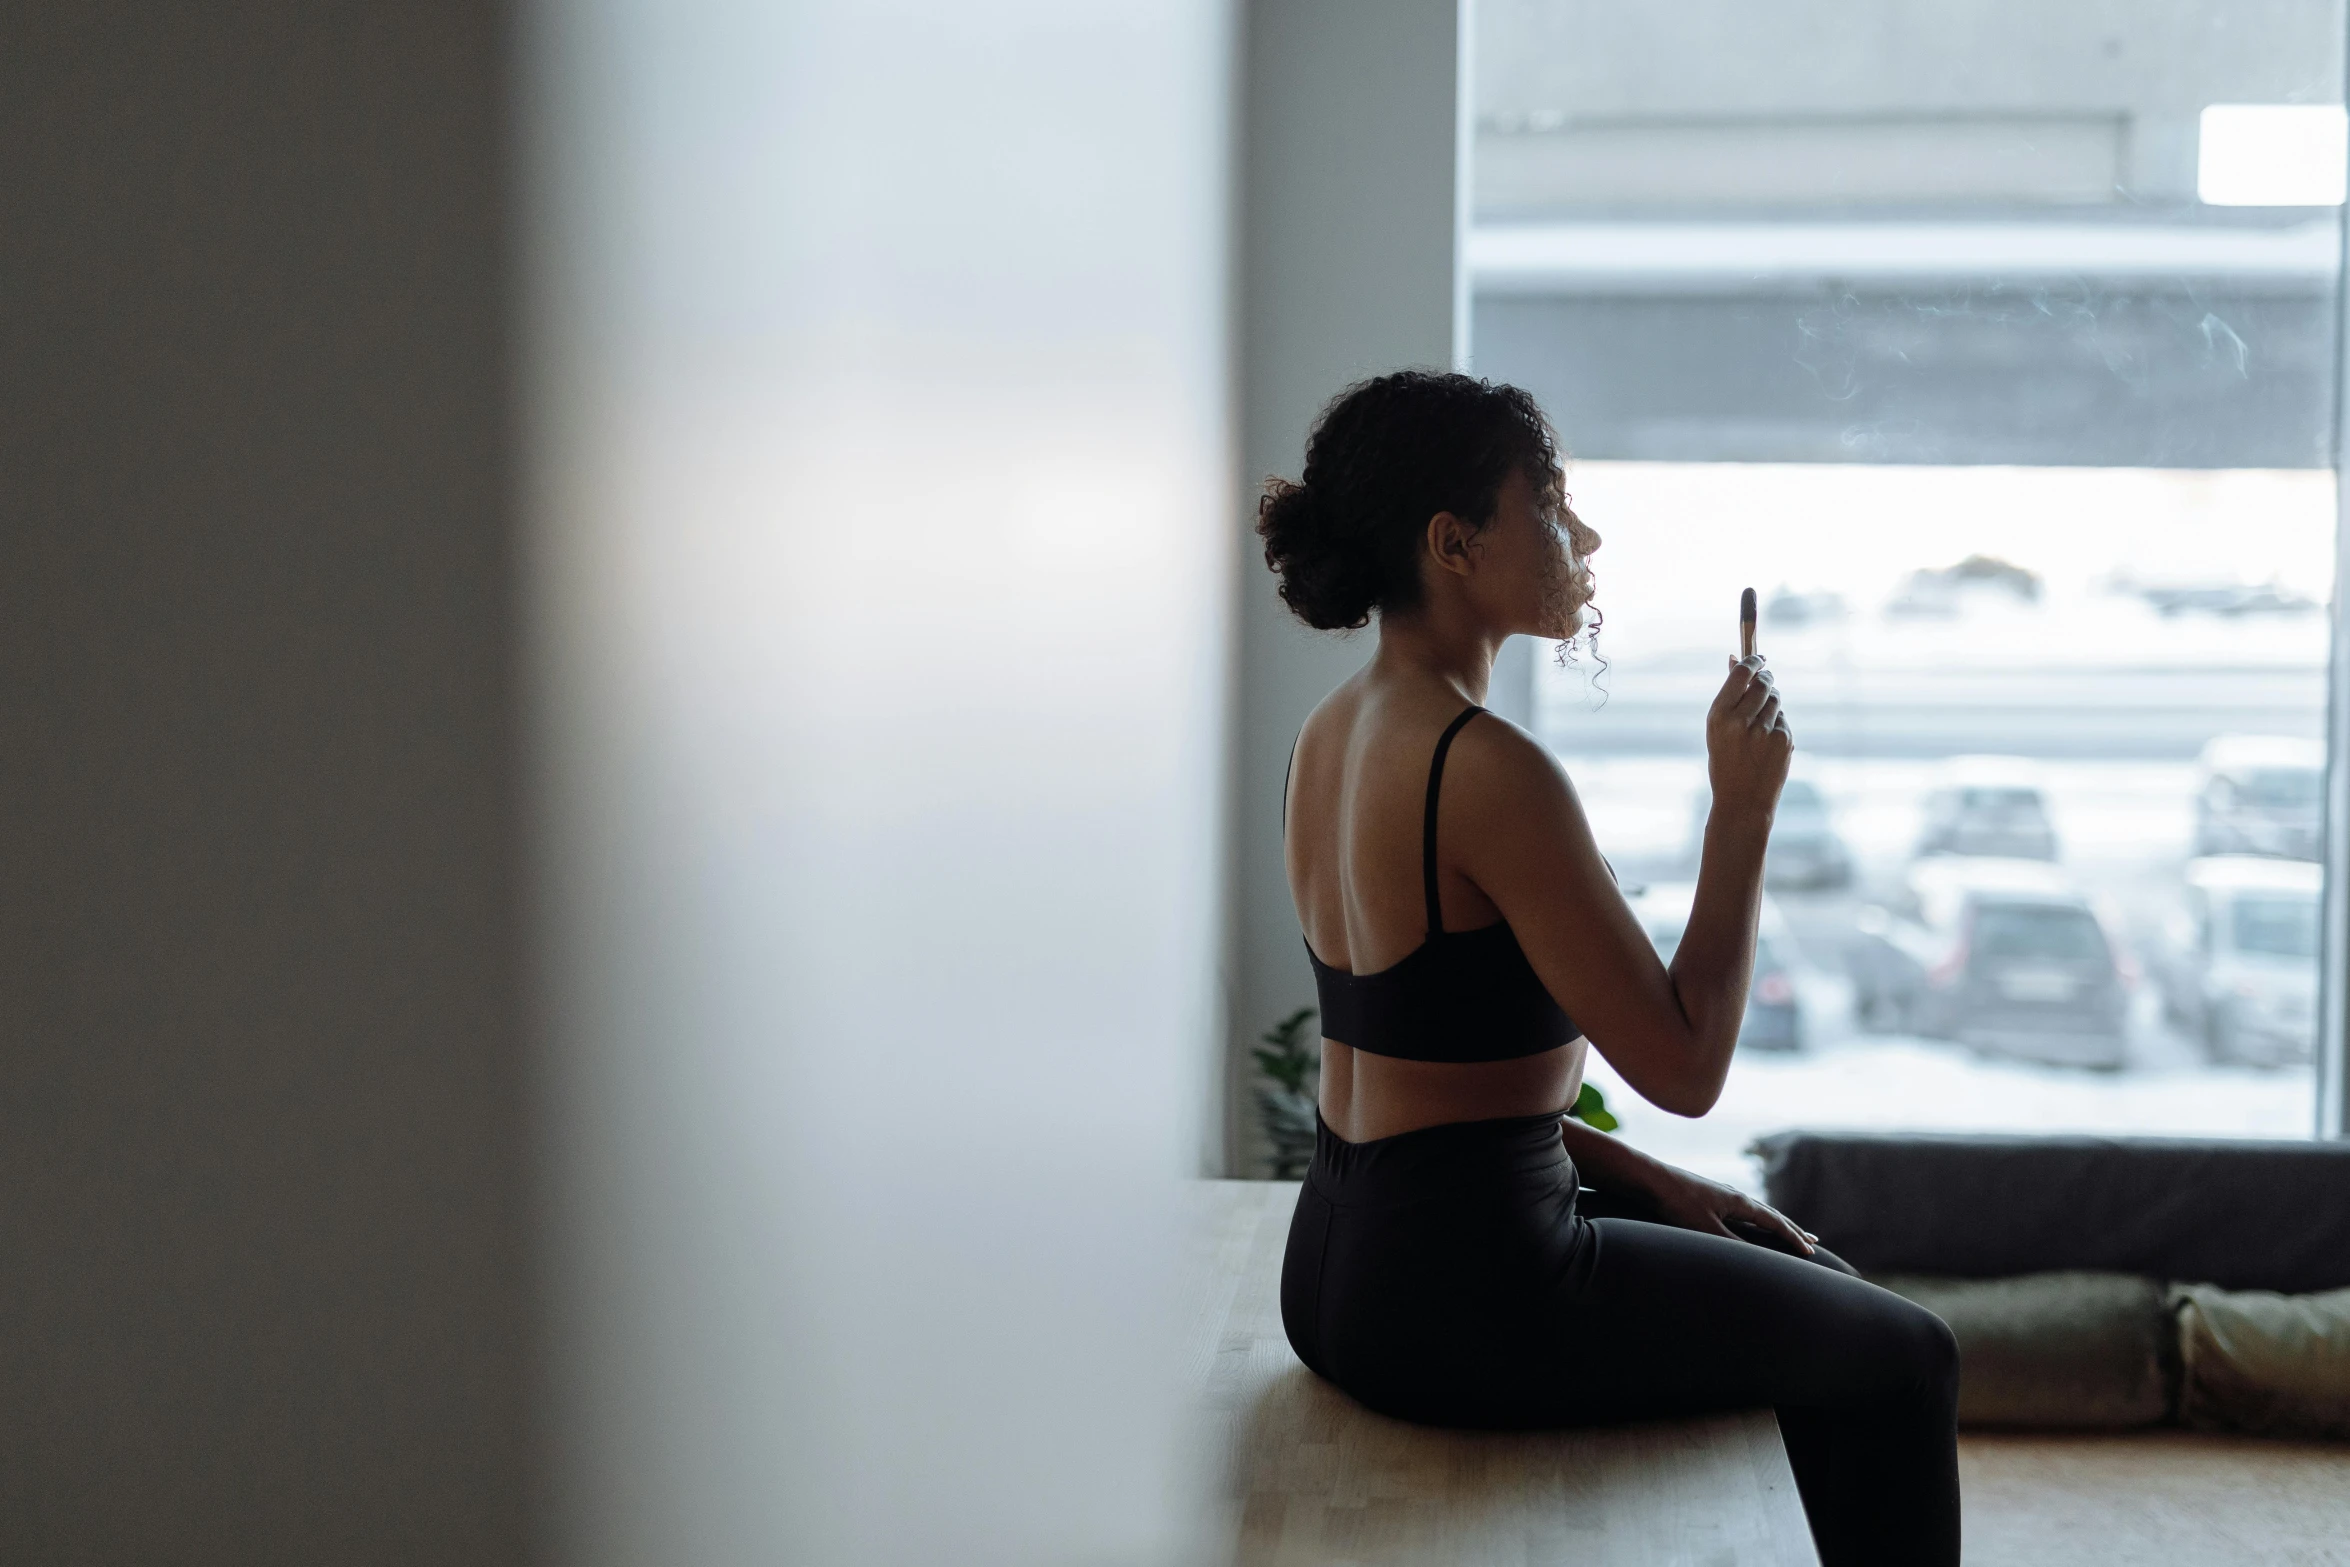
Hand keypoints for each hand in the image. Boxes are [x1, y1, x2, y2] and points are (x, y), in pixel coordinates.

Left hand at [1638, 1159, 1817, 1255]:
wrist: (1650, 1179)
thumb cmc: (1678, 1203)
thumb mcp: (1706, 1228)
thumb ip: (1733, 1243)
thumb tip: (1757, 1258)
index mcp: (1740, 1203)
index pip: (1775, 1223)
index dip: (1794, 1238)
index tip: (1811, 1252)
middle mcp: (1735, 1196)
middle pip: (1772, 1215)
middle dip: (1792, 1229)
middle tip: (1813, 1241)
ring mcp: (1722, 1194)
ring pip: (1757, 1211)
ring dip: (1776, 1223)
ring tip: (1788, 1231)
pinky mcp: (1709, 1196)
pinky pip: (1742, 1210)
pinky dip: (1755, 1219)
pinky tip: (1750, 1221)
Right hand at [1706, 655, 1792, 815]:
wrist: (1741, 802)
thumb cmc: (1725, 762)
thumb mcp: (1717, 728)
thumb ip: (1729, 695)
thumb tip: (1735, 658)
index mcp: (1719, 716)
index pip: (1742, 674)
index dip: (1753, 661)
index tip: (1758, 657)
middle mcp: (1741, 721)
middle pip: (1763, 682)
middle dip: (1765, 678)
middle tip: (1763, 680)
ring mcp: (1765, 731)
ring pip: (1775, 700)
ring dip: (1770, 703)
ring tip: (1758, 726)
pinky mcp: (1784, 740)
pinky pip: (1783, 719)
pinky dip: (1776, 725)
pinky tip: (1766, 744)